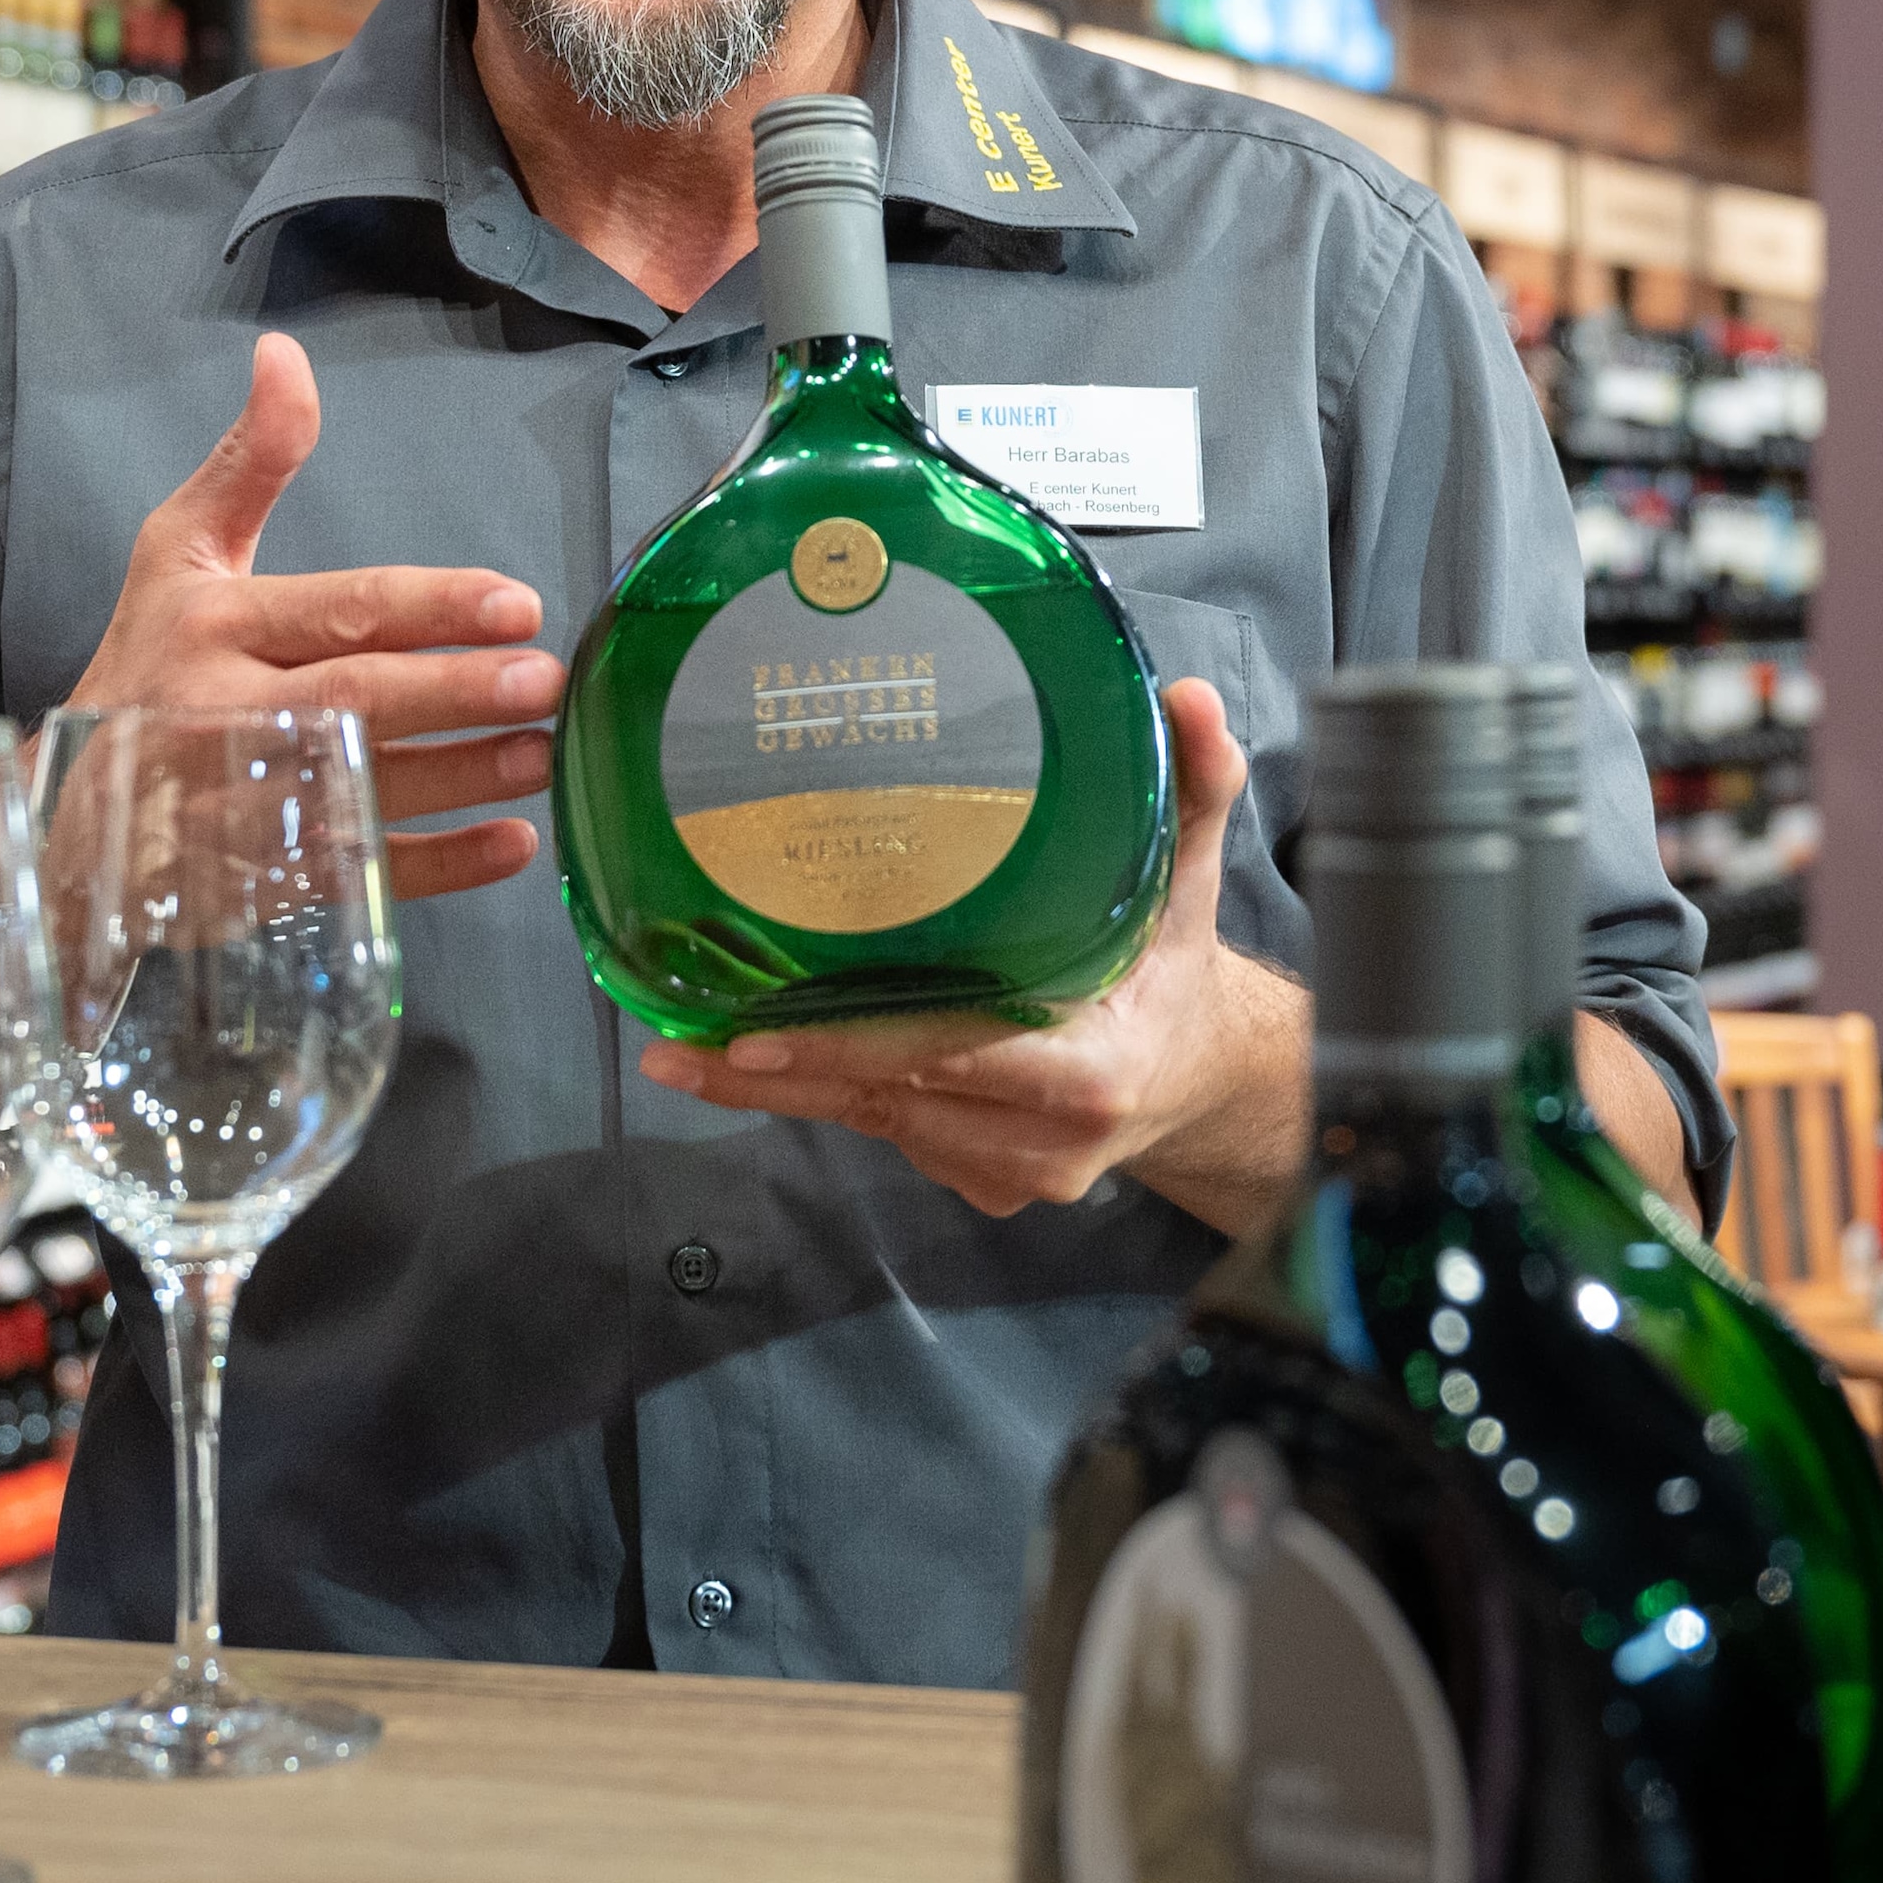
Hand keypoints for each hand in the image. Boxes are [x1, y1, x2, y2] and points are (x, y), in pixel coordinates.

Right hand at [68, 331, 562, 900]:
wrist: (60, 816)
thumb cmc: (144, 662)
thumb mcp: (178, 552)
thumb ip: (252, 462)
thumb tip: (286, 354)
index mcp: (215, 625)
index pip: (338, 609)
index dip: (429, 606)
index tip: (516, 602)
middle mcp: (224, 714)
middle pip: (354, 701)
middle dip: (454, 691)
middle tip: (544, 679)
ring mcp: (241, 807)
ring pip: (366, 790)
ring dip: (461, 776)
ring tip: (545, 754)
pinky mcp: (260, 880)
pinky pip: (360, 875)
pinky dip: (439, 867)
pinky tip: (511, 842)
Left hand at [635, 678, 1311, 1228]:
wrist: (1202, 1078)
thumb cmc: (1178, 965)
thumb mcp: (1190, 874)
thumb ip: (1192, 787)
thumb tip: (1187, 698)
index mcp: (1092, 1069)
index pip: (953, 1058)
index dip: (854, 1047)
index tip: (755, 1035)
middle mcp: (1044, 1138)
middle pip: (891, 1101)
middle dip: (781, 1076)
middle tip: (679, 1046)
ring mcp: (1010, 1173)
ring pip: (876, 1125)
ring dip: (783, 1094)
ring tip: (681, 1055)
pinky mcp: (982, 1183)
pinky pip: (889, 1135)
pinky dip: (827, 1097)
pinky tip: (747, 1069)